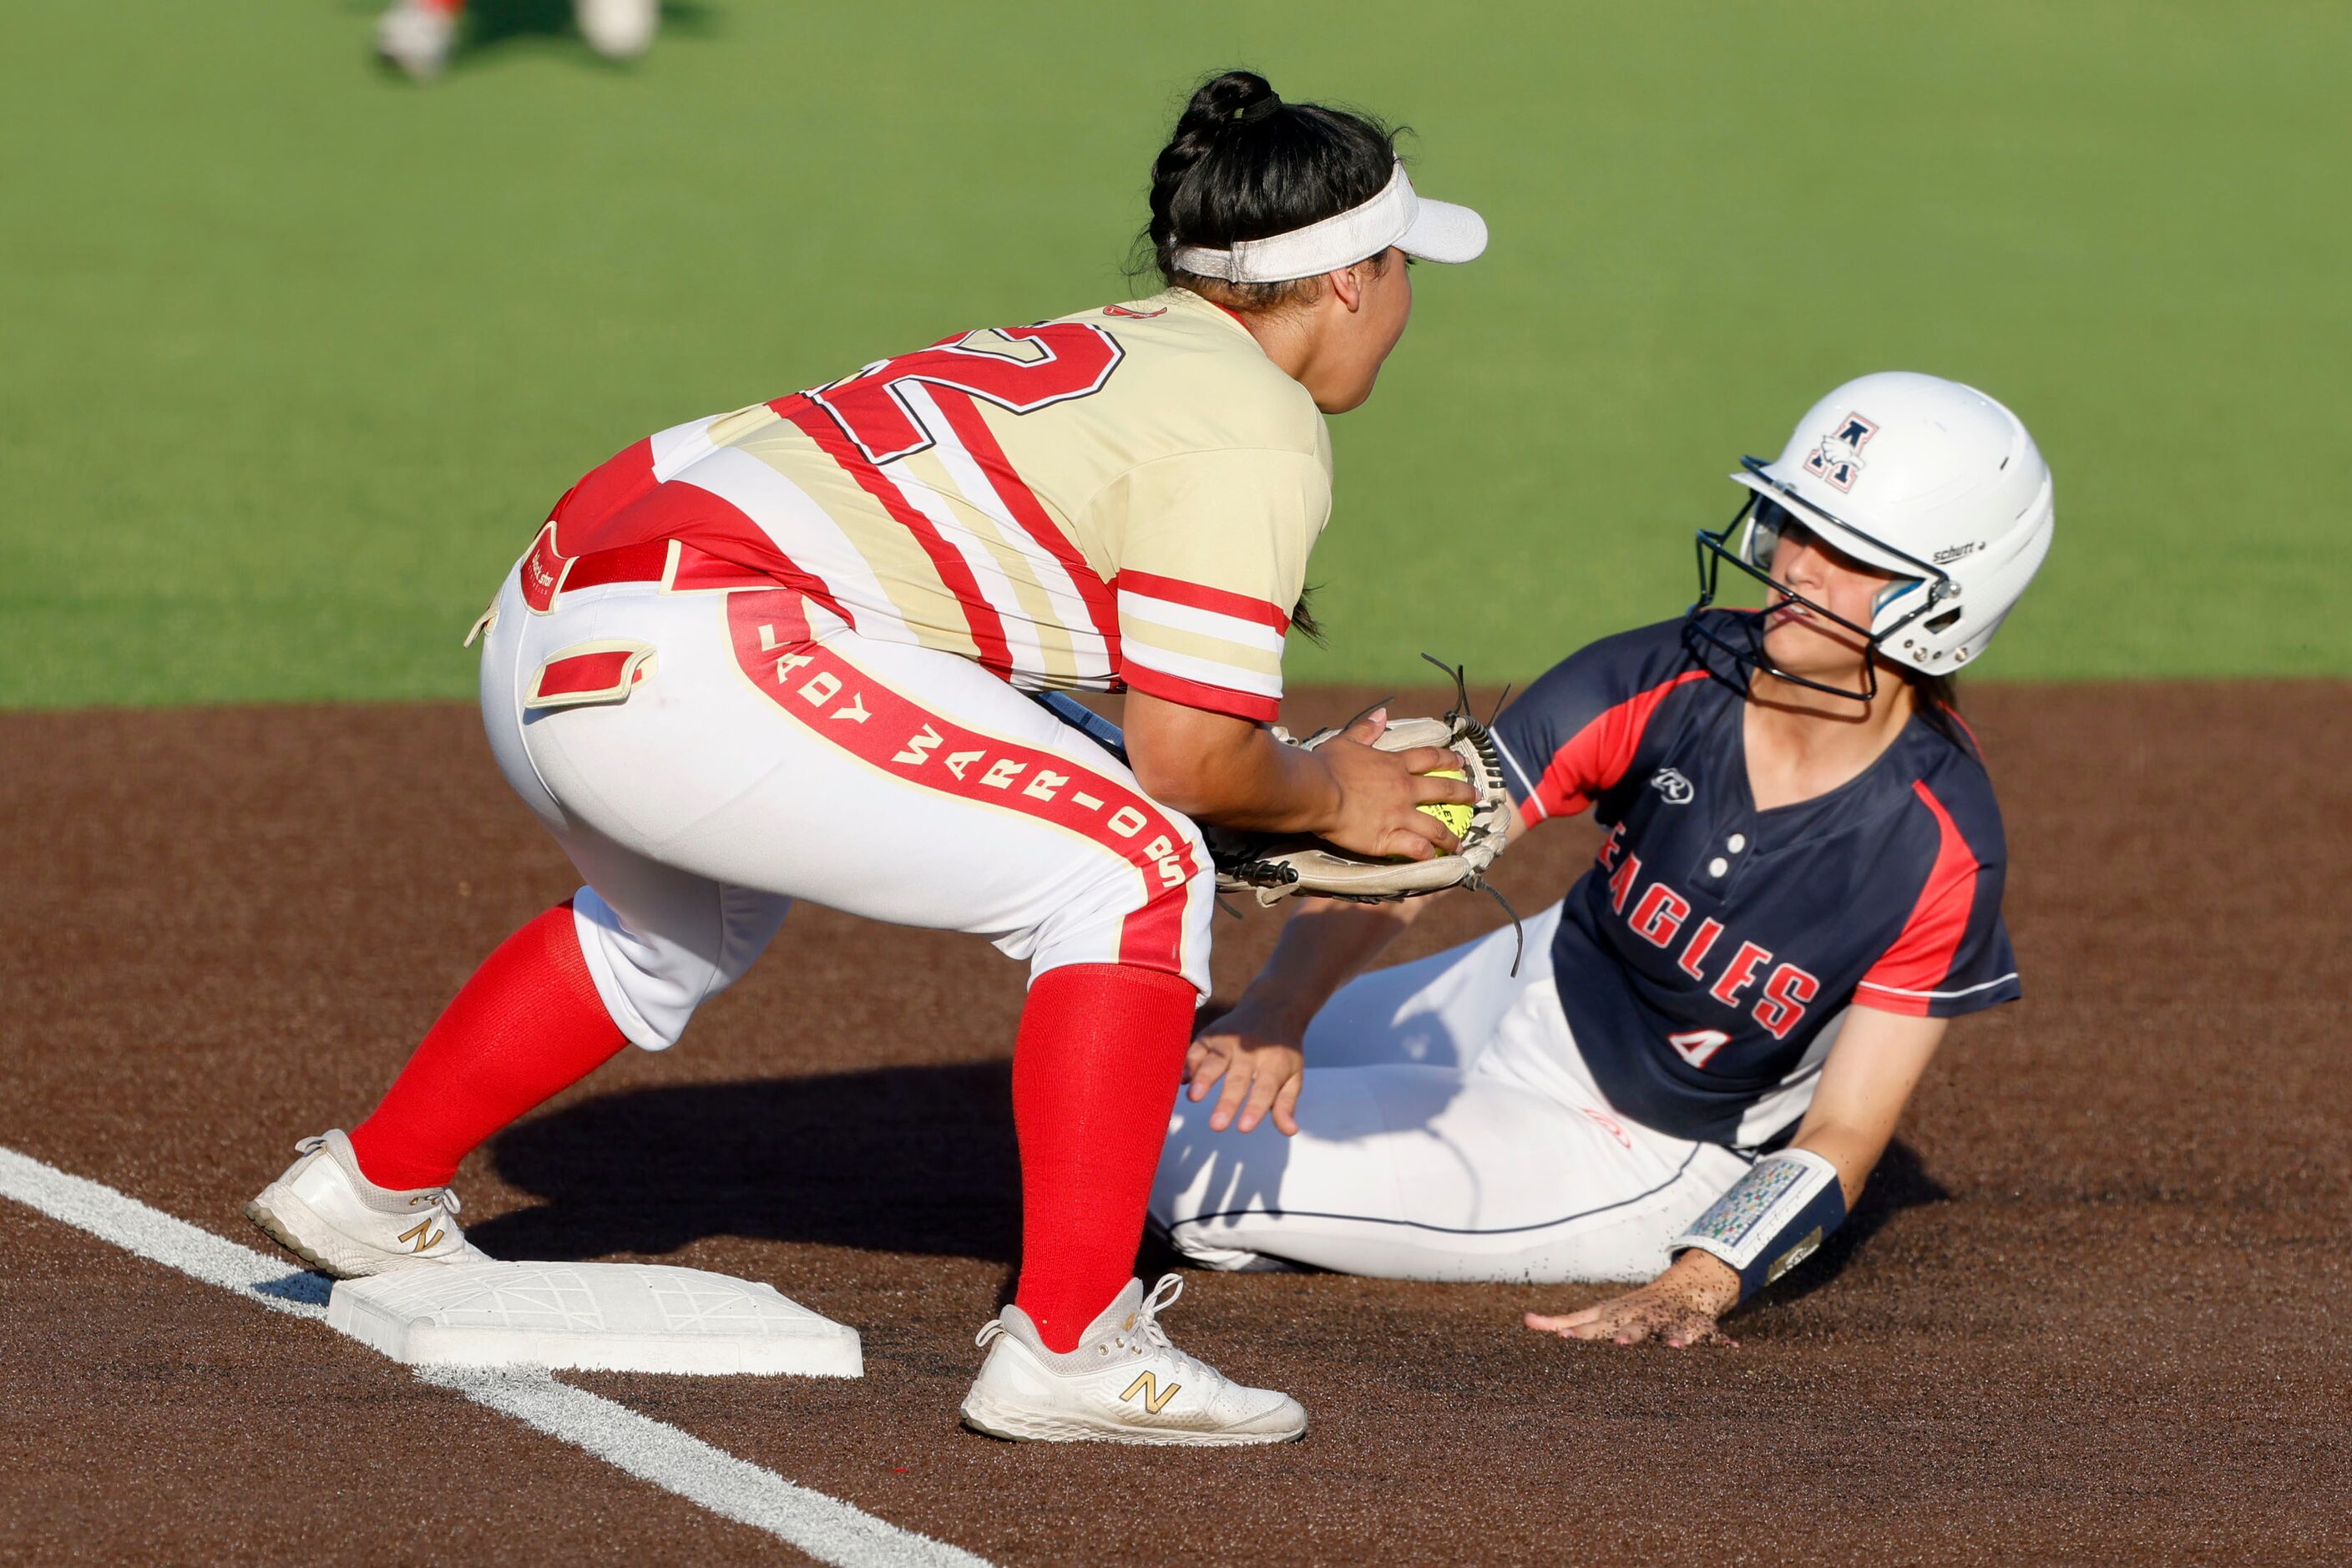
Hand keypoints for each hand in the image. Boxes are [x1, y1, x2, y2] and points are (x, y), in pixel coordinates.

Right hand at [1184, 1003, 1306, 1134]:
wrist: (1272, 1008)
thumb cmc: (1281, 1052)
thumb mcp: (1293, 1076)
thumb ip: (1286, 1104)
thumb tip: (1289, 1131)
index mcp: (1274, 1064)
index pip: (1265, 1089)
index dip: (1254, 1108)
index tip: (1244, 1128)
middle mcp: (1250, 1052)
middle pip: (1237, 1079)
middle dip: (1227, 1102)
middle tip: (1216, 1125)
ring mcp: (1229, 1041)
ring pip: (1214, 1061)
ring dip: (1203, 1079)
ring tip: (1194, 1098)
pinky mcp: (1212, 1034)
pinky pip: (1197, 1048)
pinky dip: (1189, 1063)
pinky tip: (1182, 1080)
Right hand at [1313, 709, 1480, 861]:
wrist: (1317, 791)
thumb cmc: (1328, 765)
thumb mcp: (1347, 741)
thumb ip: (1366, 729)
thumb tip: (1382, 714)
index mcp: (1395, 765)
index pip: (1430, 759)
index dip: (1448, 760)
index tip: (1461, 763)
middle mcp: (1404, 790)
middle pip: (1443, 791)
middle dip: (1464, 794)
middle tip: (1476, 798)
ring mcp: (1399, 815)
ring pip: (1435, 827)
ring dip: (1450, 837)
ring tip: (1460, 845)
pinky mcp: (1388, 838)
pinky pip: (1415, 848)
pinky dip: (1427, 854)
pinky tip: (1433, 858)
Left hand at [1523, 1252, 1742, 1347]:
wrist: (1682, 1289)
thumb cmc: (1631, 1310)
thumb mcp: (1599, 1314)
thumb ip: (1565, 1321)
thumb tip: (1525, 1322)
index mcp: (1620, 1316)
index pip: (1596, 1324)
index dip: (1581, 1331)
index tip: (1564, 1337)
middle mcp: (1646, 1316)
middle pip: (1636, 1325)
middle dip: (1628, 1334)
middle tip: (1620, 1343)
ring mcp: (1674, 1320)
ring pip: (1676, 1329)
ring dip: (1677, 1336)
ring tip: (1675, 1346)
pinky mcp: (1702, 1327)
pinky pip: (1714, 1336)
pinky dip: (1723, 1343)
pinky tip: (1736, 1352)